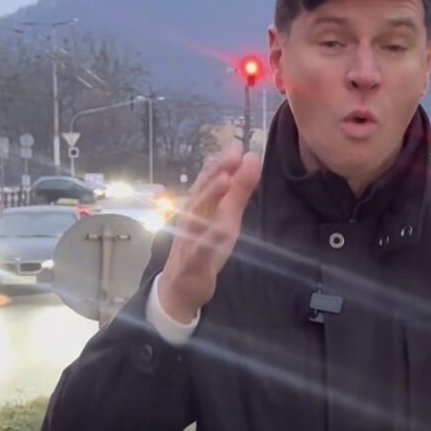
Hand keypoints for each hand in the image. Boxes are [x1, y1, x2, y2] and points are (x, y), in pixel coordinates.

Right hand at [159, 144, 260, 322]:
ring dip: (209, 197)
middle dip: (216, 171)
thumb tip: (248, 157)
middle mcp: (191, 217)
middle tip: (233, 154)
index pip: (209, 179)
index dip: (222, 161)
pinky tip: (219, 230)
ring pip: (197, 216)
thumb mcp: (227, 216)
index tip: (237, 144)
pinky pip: (200, 250)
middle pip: (202, 191)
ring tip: (224, 180)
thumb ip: (238, 189)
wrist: (181, 286)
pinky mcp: (193, 262)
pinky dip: (208, 239)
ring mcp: (189, 238)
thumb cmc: (204, 244)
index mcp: (200, 204)